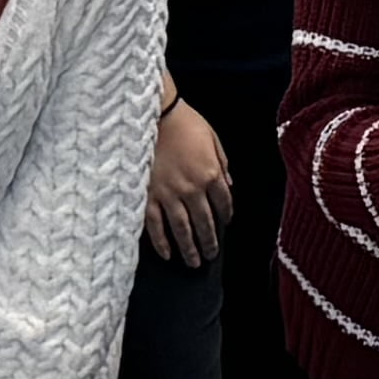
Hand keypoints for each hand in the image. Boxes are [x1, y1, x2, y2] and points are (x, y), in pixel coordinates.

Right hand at [143, 91, 231, 262]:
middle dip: (210, 242)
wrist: (155, 115)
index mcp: (211, 174)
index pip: (224, 204)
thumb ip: (223, 164)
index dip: (226, 217)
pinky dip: (162, 242)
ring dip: (190, 248)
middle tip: (211, 256)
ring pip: (182, 229)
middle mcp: (193, 189)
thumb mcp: (213, 139)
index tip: (225, 226)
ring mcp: (169, 195)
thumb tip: (230, 185)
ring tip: (194, 262)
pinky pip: (155, 225)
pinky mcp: (148, 196)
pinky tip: (168, 254)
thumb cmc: (186, 123)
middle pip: (205, 223)